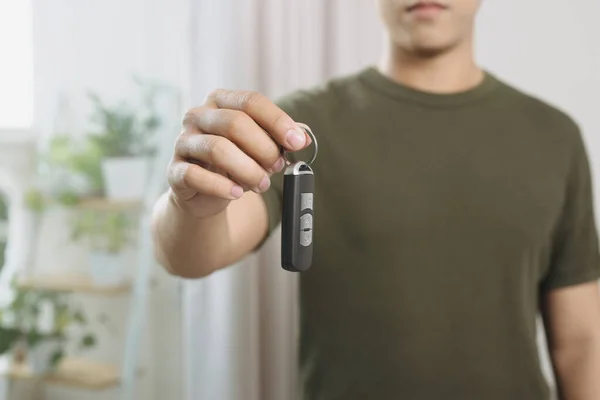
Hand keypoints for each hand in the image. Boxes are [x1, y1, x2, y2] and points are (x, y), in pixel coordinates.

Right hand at [167, 90, 311, 217]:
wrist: (204, 193)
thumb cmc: (235, 162)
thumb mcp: (259, 147)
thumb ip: (279, 139)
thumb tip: (303, 136)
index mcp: (221, 101)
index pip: (251, 102)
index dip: (277, 121)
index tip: (298, 142)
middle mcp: (198, 115)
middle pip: (235, 123)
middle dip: (264, 149)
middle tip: (277, 167)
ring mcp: (183, 142)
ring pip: (218, 149)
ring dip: (247, 170)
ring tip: (262, 184)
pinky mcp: (175, 170)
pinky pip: (196, 176)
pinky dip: (222, 187)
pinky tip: (237, 193)